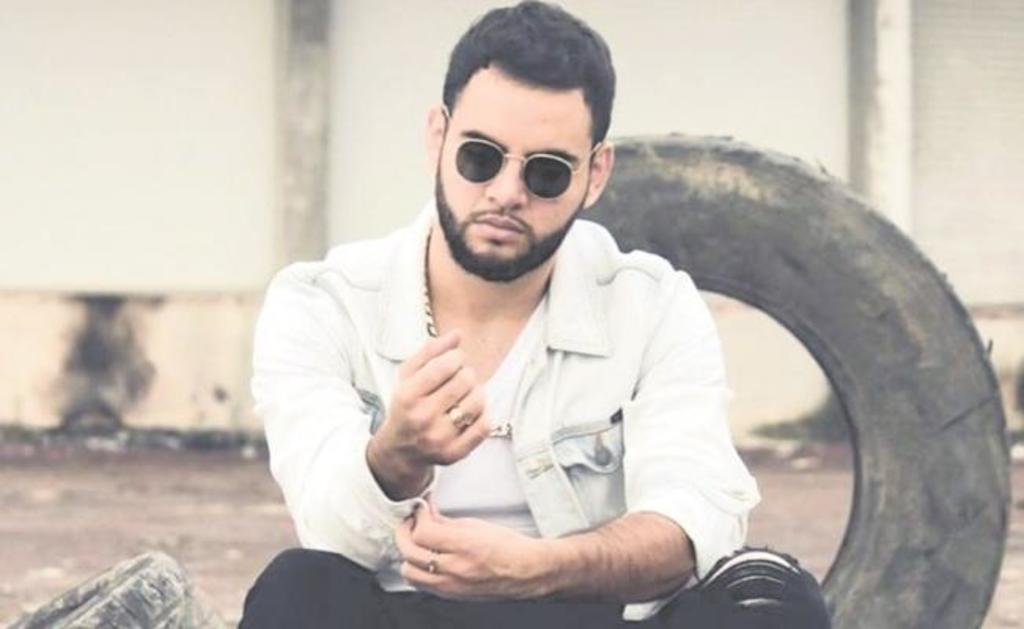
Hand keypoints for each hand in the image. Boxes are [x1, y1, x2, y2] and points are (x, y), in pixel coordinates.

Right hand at [367, 332, 490, 497]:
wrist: (399, 450)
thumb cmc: (406, 406)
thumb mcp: (408, 375)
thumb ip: (430, 351)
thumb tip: (457, 334)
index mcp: (407, 395)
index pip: (445, 365)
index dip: (456, 357)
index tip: (455, 360)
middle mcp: (422, 418)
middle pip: (465, 381)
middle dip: (466, 374)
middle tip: (460, 379)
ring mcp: (439, 438)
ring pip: (477, 402)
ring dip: (477, 392)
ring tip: (466, 394)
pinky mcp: (454, 453)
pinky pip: (484, 426)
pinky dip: (483, 414)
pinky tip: (473, 412)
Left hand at [395, 501, 552, 599]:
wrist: (526, 571)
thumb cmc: (509, 547)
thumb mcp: (477, 525)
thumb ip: (447, 521)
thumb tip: (428, 514)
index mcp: (465, 545)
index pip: (424, 532)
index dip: (417, 517)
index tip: (420, 510)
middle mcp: (456, 568)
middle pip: (410, 553)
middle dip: (404, 533)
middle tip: (411, 522)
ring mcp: (451, 585)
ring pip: (409, 573)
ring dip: (407, 554)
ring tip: (415, 542)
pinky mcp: (450, 595)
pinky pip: (421, 584)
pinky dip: (417, 570)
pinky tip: (425, 558)